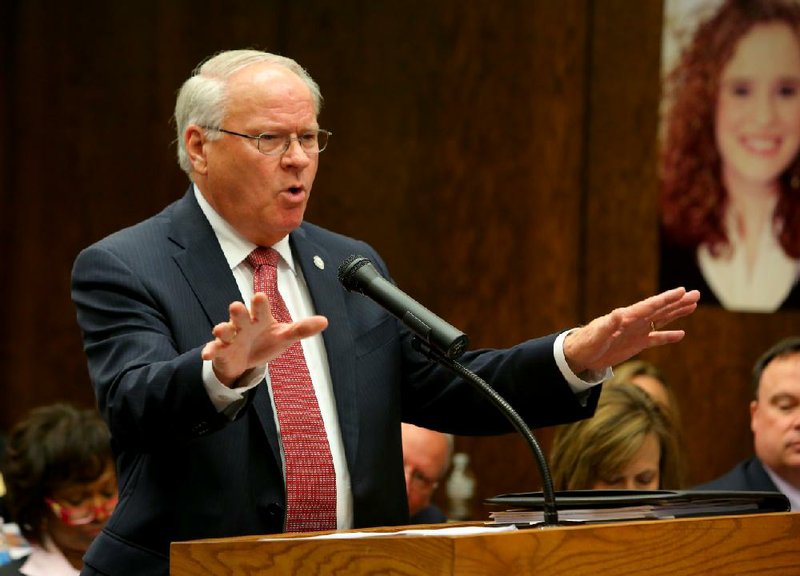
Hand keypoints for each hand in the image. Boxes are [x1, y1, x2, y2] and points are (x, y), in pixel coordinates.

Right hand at [201, 292, 327, 386]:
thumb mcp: (284, 337)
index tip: (260, 296)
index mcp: (260, 318)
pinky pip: (215, 349)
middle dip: (239, 312)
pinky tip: (206, 355)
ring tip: (220, 329)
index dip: (259, 304)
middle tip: (236, 306)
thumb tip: (325, 321)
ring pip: (225, 330)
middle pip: (241, 316)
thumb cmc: (265, 341)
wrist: (246, 359)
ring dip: (223, 329)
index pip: (261, 309)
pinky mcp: (222, 350)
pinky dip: (211, 351)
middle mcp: (244, 324)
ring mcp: (231, 336)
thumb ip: (302, 329)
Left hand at [563, 287, 699, 374]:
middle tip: (696, 294)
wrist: (579, 355)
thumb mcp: (596, 336)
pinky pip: (656, 338)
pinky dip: (668, 336)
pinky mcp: (636, 343)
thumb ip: (608, 325)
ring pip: (661, 320)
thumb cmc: (586, 343)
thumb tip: (617, 313)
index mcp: (626, 317)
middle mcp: (634, 321)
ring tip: (693, 305)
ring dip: (676, 313)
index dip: (666, 299)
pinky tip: (681, 334)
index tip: (682, 290)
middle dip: (678, 302)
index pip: (650, 306)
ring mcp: (636, 331)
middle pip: (660, 309)